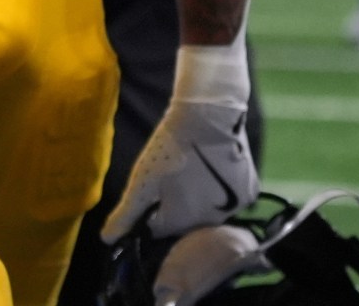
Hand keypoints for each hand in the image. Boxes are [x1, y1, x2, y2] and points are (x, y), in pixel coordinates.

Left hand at [105, 97, 257, 241]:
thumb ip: (126, 214)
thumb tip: (107, 240)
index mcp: (186, 222)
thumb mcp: (141, 181)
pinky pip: (228, 199)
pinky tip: (209, 169)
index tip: (150, 193)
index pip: (162, 230)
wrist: (210, 118)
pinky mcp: (250, 191)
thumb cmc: (170, 149)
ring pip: (209, 210)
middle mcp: (215, 222)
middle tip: (170, 179)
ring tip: (188, 171)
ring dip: (198, 199)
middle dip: (176, 208)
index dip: (152, 214)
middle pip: (188, 223)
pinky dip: (219, 189)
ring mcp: (236, 208)